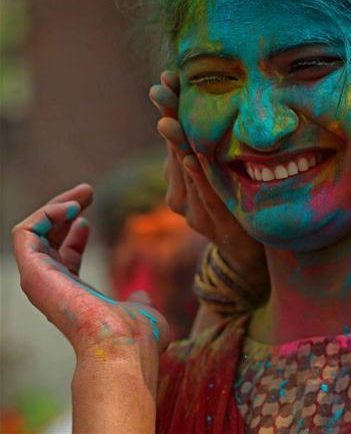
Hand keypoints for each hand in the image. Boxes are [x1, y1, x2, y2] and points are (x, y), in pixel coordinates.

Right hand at [11, 184, 169, 363]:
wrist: (124, 344)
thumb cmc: (138, 336)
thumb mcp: (142, 310)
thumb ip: (138, 300)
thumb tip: (141, 296)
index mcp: (73, 296)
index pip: (63, 258)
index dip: (74, 233)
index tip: (90, 217)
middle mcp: (52, 288)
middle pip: (46, 240)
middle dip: (63, 209)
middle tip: (87, 190)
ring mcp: (40, 280)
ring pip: (31, 232)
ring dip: (55, 205)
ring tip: (83, 192)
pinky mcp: (33, 272)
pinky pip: (24, 232)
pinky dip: (45, 213)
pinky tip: (72, 206)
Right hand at [149, 71, 267, 288]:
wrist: (251, 253)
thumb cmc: (240, 205)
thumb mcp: (225, 172)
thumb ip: (214, 145)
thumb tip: (217, 106)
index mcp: (184, 174)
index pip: (176, 133)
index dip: (171, 105)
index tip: (167, 76)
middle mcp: (182, 190)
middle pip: (175, 147)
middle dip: (169, 116)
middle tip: (162, 88)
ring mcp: (192, 209)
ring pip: (183, 171)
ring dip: (177, 143)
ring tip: (170, 119)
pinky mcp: (209, 224)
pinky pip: (204, 196)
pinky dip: (197, 177)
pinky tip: (192, 158)